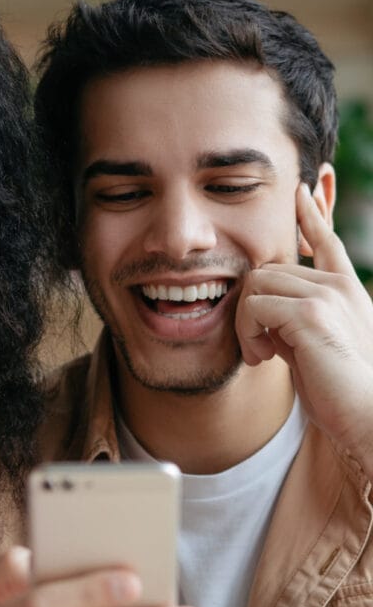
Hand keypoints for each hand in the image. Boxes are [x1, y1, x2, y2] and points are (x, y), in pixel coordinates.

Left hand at [236, 183, 372, 472]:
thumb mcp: (316, 345)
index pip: (325, 241)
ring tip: (263, 353)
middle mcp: (339, 285)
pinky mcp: (312, 313)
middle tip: (261, 346)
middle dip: (252, 309)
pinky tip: (262, 358)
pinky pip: (254, 306)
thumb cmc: (339, 390)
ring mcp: (328, 295)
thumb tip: (262, 310)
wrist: (366, 417)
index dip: (310, 214)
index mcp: (347, 289)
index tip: (299, 189)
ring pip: (256, 285)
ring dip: (246, 323)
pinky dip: (247, 333)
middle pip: (267, 270)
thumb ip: (295, 319)